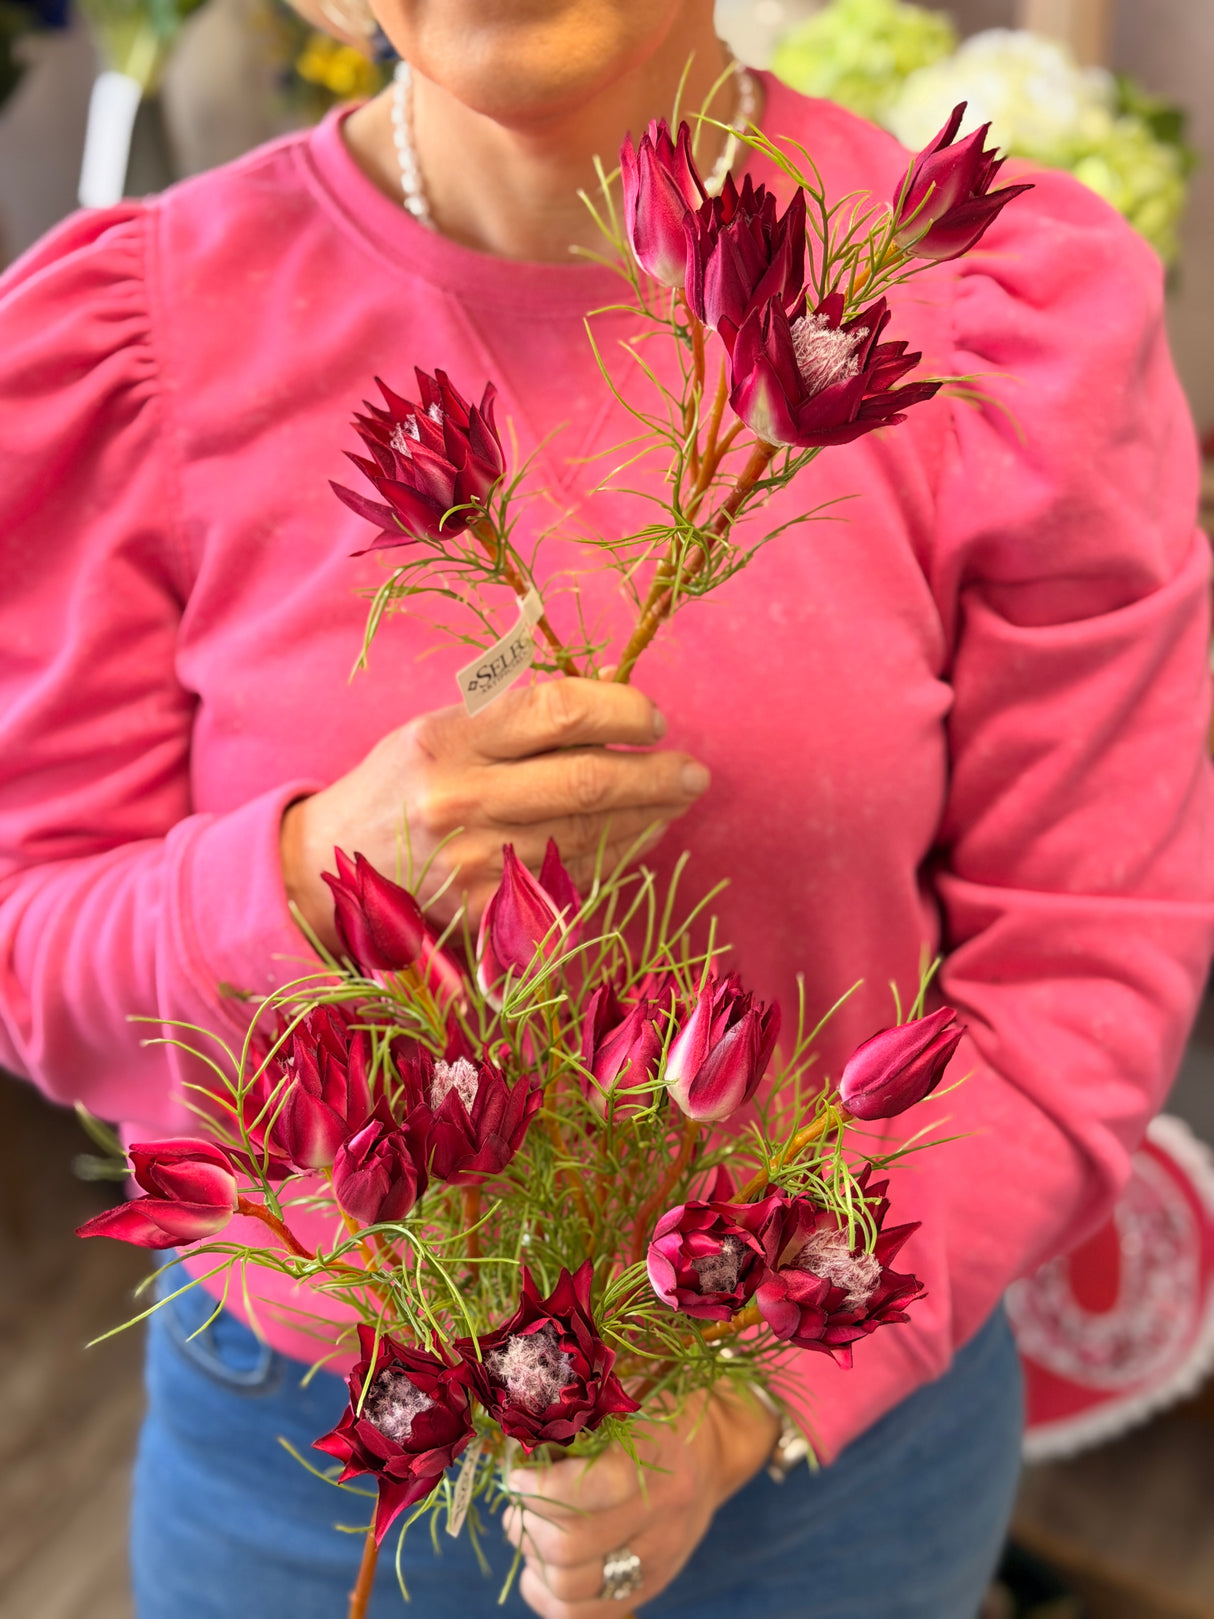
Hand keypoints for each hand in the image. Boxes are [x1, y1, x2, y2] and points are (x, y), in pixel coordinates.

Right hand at [280, 679, 709, 952]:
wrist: (336, 865)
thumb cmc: (403, 781)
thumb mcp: (441, 727)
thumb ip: (517, 717)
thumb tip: (612, 705)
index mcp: (449, 739)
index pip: (559, 710)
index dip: (621, 710)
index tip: (651, 717)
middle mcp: (462, 800)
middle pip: (588, 781)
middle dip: (657, 774)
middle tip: (694, 770)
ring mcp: (474, 863)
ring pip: (591, 835)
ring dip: (650, 817)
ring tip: (678, 798)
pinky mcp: (485, 911)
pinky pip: (575, 878)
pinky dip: (619, 854)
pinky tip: (642, 834)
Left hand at [502, 1386, 779, 1617]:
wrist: (712, 1451)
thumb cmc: (656, 1411)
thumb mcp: (627, 1394)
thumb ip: (579, 1404)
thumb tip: (515, 1416)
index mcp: (656, 1457)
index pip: (588, 1491)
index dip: (537, 1488)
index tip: (515, 1475)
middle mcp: (661, 1516)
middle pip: (572, 1547)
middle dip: (528, 1524)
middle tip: (516, 1502)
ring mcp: (657, 1559)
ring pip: (573, 1587)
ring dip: (533, 1560)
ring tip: (526, 1529)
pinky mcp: (649, 1586)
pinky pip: (585, 1617)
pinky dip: (547, 1598)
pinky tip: (537, 1571)